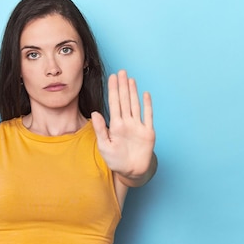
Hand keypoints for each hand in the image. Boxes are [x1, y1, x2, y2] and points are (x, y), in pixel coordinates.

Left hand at [91, 70, 155, 184]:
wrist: (131, 171)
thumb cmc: (116, 160)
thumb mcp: (104, 146)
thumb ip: (100, 130)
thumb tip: (95, 113)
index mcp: (115, 125)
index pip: (114, 104)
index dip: (113, 90)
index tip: (112, 78)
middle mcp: (127, 123)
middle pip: (125, 101)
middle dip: (123, 86)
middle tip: (121, 72)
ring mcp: (138, 126)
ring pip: (135, 105)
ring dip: (133, 92)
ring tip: (131, 79)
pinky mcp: (148, 132)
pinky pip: (148, 116)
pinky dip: (147, 105)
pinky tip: (145, 94)